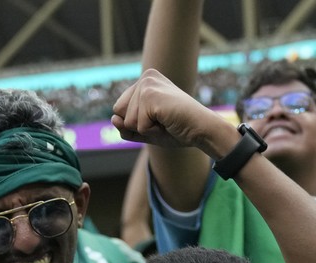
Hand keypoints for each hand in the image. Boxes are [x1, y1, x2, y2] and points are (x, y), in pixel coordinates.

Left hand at [111, 69, 233, 153]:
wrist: (202, 130)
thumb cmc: (178, 129)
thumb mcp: (146, 130)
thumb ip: (126, 127)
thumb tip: (113, 118)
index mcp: (145, 81)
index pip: (119, 109)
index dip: (137, 122)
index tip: (160, 118)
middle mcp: (145, 77)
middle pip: (119, 113)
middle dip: (139, 125)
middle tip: (163, 120)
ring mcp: (147, 85)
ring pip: (127, 121)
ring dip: (147, 129)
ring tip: (166, 121)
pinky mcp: (150, 96)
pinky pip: (138, 126)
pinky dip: (152, 131)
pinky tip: (167, 122)